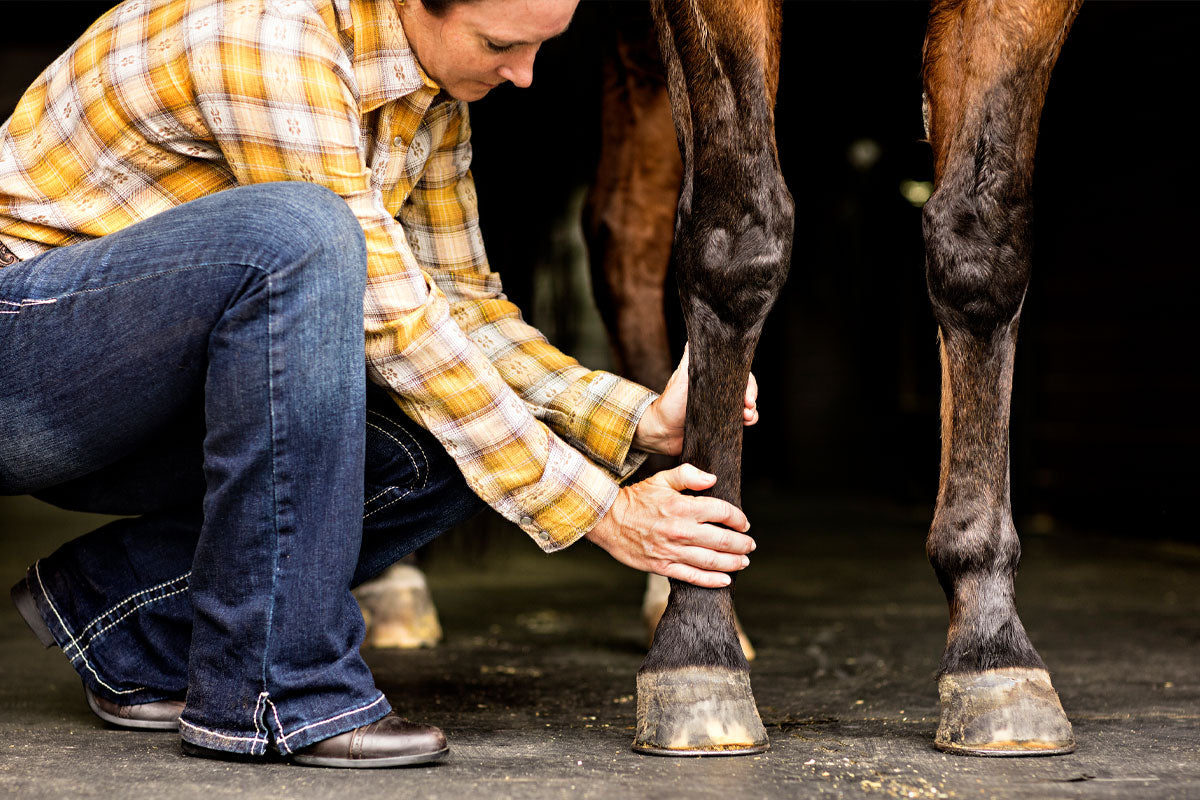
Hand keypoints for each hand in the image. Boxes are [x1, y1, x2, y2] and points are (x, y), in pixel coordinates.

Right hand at [584, 463, 755, 587]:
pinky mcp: (663, 566)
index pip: (721, 512)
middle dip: (741, 543)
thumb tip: (713, 479)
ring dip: (733, 562)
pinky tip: (725, 580)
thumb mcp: (662, 479)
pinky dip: (712, 581)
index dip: (738, 518)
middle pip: (722, 540)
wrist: (607, 520)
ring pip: (711, 560)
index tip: (743, 523)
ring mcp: (672, 551)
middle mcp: (681, 530)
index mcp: (682, 507)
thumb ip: (689, 475)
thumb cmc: (636, 499)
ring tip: (744, 561)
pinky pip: (693, 577)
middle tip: (750, 544)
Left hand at [633, 345, 758, 455]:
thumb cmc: (670, 402)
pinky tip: (745, 423)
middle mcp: (720, 389)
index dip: (748, 382)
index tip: (748, 394)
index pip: (738, 373)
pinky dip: (748, 421)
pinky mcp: (722, 422)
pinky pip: (741, 420)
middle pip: (746, 388)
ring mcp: (722, 406)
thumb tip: (699, 332)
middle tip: (748, 405)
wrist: (663, 431)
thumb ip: (691, 356)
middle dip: (752, 396)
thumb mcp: (682, 376)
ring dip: (752, 411)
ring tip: (747, 416)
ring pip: (747, 405)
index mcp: (713, 376)